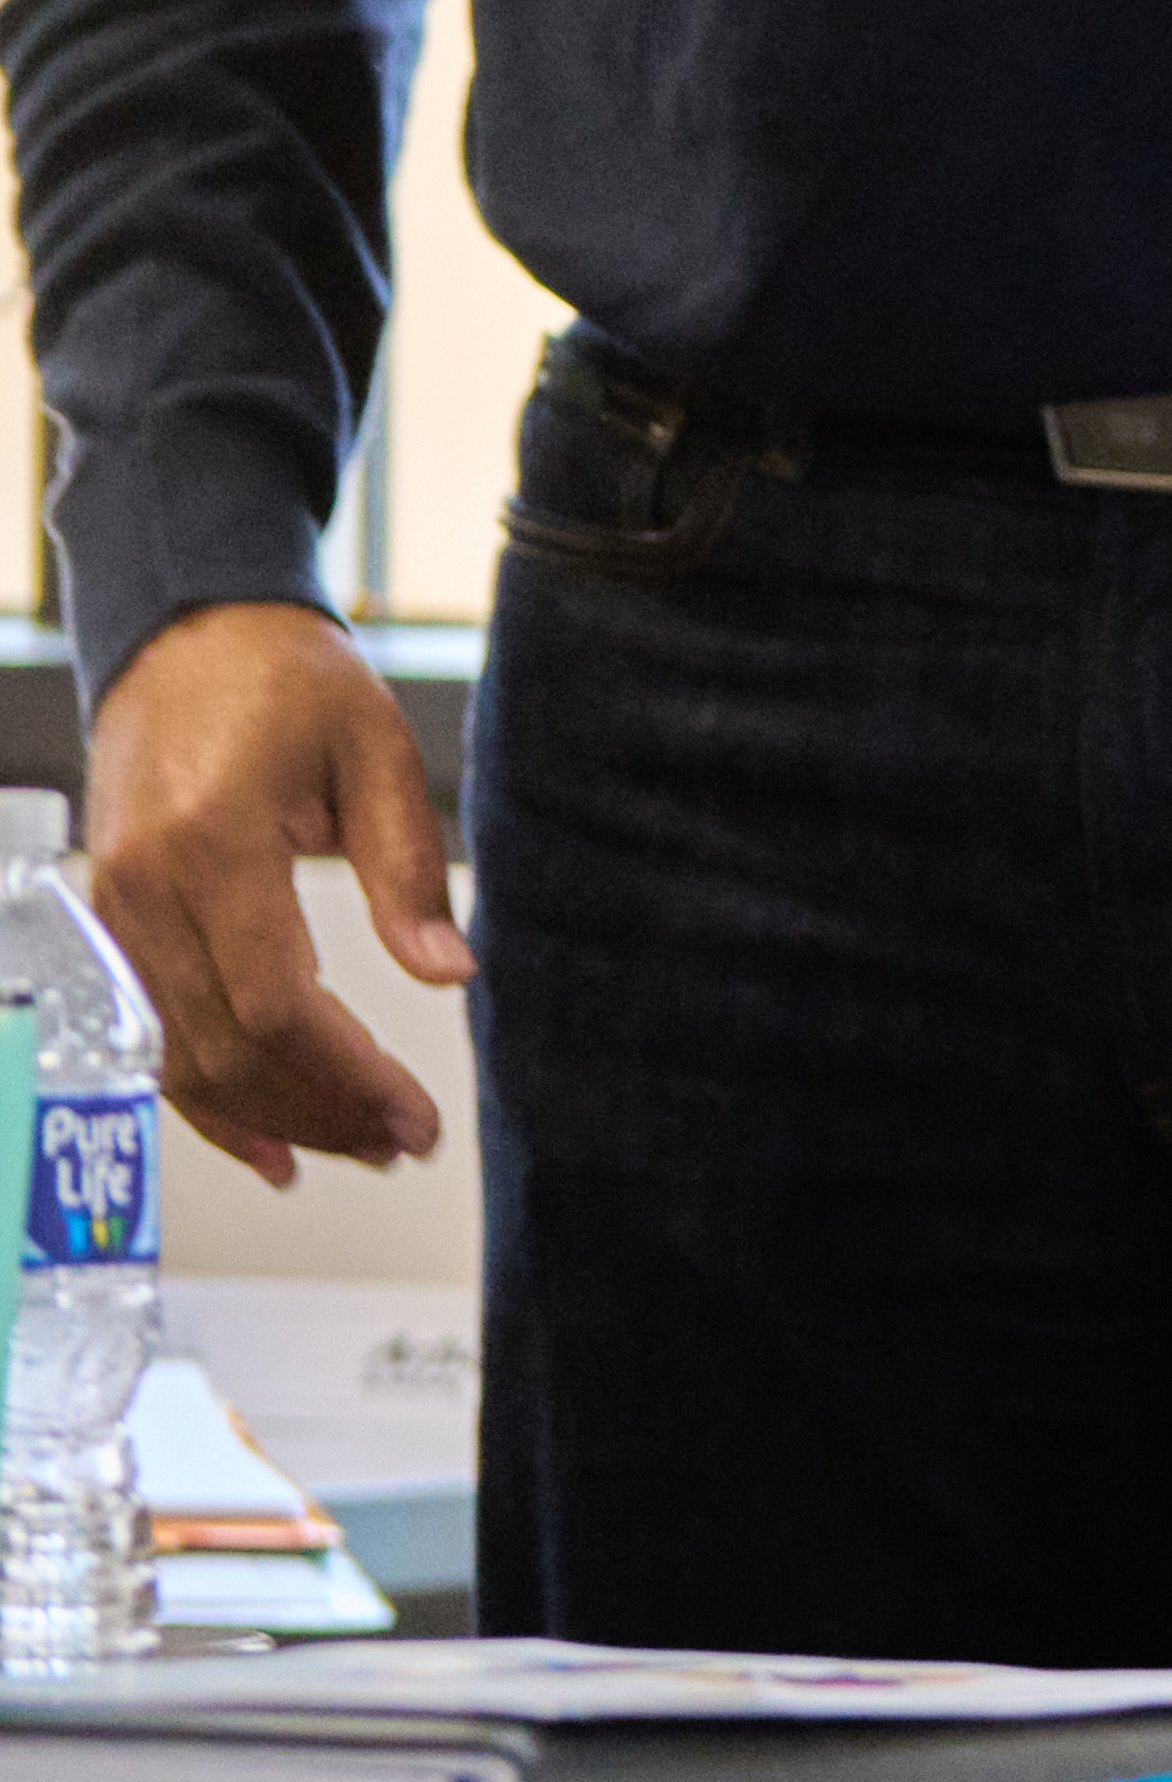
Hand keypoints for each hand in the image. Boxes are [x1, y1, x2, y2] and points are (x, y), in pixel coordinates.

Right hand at [80, 605, 466, 1185]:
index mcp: (212, 844)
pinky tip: (269, 1146)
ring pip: (183, 1057)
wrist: (186, 635)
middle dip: (319, 1110)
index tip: (414, 1115)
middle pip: (228, 1047)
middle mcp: (144, 891)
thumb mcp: (375, 749)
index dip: (347, 1077)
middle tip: (403, 1143)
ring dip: (273, 1115)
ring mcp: (115, 912)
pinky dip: (207, 1100)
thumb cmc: (286, 680)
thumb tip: (449, 973)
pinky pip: (151, 1034)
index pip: (274, 1004)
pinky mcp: (112, 922)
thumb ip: (407, 867)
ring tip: (358, 1147)